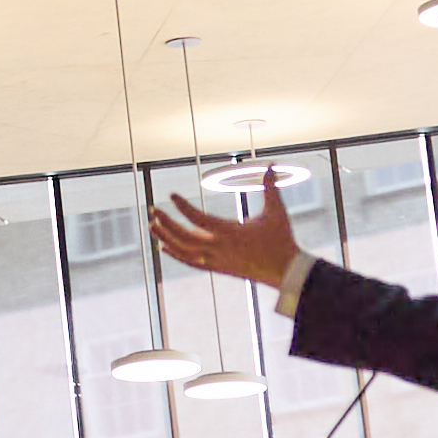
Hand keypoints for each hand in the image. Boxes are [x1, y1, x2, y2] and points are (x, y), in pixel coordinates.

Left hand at [146, 182, 299, 295]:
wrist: (285, 271)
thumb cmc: (281, 240)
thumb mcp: (276, 211)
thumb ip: (271, 188)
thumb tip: (271, 166)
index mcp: (230, 232)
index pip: (198, 218)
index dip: (182, 207)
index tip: (172, 195)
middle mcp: (219, 247)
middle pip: (184, 236)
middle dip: (166, 222)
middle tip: (153, 209)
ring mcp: (216, 260)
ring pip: (183, 251)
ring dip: (166, 238)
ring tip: (152, 225)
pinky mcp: (217, 268)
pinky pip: (191, 262)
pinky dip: (176, 254)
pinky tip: (164, 247)